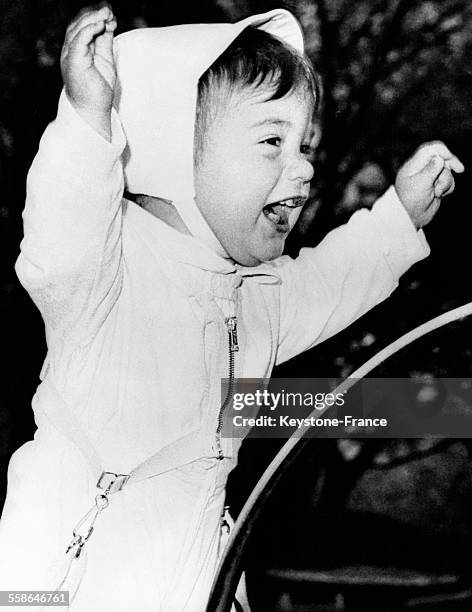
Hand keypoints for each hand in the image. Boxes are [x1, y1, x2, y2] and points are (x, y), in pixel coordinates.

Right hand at [60, 3, 116, 139]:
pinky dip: (90, 29)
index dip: (95, 17)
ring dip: (94, 18)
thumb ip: (104, 43)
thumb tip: (109, 23)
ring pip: (78, 28)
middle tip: (109, 9)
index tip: (111, 13)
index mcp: (76, 51)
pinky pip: (79, 39)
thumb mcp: (105, 60)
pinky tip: (102, 24)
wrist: (93, 111)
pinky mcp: (74, 61)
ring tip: (108, 13)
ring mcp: (70, 56)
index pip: (82, 27)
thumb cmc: (98, 91)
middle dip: (94, 14)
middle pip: (78, 24)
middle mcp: (70, 51)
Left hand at [394, 141, 464, 228]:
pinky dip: (448, 187)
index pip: (429, 149)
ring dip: (446, 181)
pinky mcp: (436, 186)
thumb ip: (431, 169)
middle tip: (460, 169)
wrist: (410, 218)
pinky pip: (449, 181)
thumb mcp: (420, 184)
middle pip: (442, 157)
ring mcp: (430, 178)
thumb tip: (439, 158)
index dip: (442, 150)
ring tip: (437, 192)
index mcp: (414, 165)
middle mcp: (422, 169)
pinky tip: (440, 195)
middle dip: (450, 164)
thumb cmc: (410, 201)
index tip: (450, 157)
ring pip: (447, 171)